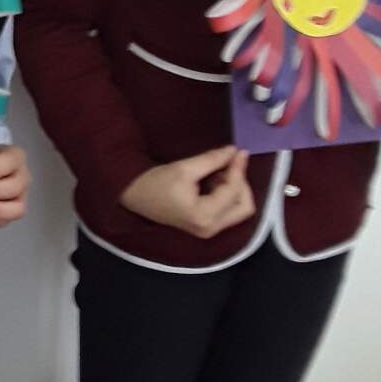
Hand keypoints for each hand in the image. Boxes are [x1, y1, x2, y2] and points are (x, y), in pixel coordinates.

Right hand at [120, 146, 255, 239]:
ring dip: (235, 188)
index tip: (239, 151)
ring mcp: (209, 230)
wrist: (136, 196)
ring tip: (220, 171)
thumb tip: (235, 151)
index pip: (233, 192)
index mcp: (204, 215)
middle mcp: (210, 228)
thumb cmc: (156, 182)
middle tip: (231, 164)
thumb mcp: (184, 168)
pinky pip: (229, 211)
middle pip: (244, 207)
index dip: (238, 169)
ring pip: (239, 210)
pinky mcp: (207, 226)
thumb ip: (212, 160)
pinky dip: (228, 194)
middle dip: (241, 183)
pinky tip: (216, 180)